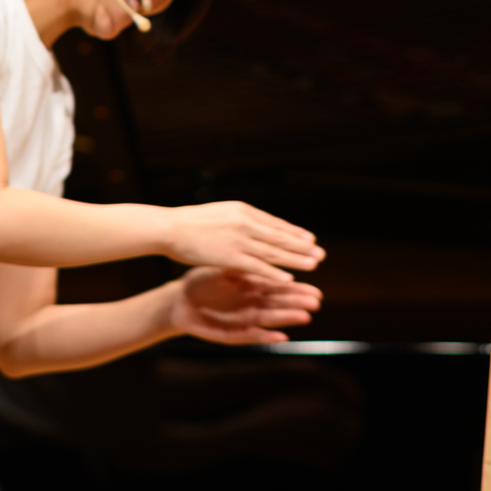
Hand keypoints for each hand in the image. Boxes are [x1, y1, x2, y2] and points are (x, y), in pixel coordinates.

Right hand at [162, 201, 324, 281]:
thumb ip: (238, 220)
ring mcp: (239, 240)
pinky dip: (273, 273)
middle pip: (280, 237)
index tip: (309, 238)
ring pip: (273, 251)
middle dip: (302, 246)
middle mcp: (245, 223)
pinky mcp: (230, 256)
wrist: (169, 227)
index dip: (294, 232)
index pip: (275, 223)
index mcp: (243, 211)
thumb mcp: (219, 214)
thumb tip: (252, 223)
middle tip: (321, 253)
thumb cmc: (190, 223)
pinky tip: (288, 278)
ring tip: (314, 265)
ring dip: (295, 259)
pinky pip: (257, 267)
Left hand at [167, 267, 323, 344]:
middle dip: (297, 302)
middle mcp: (251, 303)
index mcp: (250, 286)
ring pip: (269, 319)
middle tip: (317, 300)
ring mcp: (243, 319)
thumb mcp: (220, 270)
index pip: (277, 285)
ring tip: (305, 316)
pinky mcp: (232, 334)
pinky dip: (265, 337)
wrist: (180, 301)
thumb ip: (238, 266)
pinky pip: (250, 336)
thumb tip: (256, 249)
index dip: (295, 286)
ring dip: (287, 318)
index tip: (313, 283)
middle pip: (278, 303)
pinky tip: (281, 337)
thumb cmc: (201, 282)